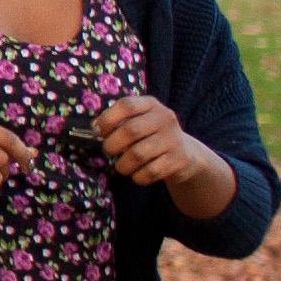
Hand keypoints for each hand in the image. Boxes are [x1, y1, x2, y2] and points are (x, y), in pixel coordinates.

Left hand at [93, 92, 232, 199]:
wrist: (186, 154)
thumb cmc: (151, 135)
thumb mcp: (139, 121)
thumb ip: (118, 121)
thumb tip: (94, 127)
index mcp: (151, 104)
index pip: (126, 105)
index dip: (108, 119)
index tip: (99, 131)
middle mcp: (165, 118)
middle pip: (130, 131)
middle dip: (112, 145)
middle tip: (109, 151)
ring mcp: (173, 139)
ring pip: (138, 154)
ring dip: (123, 164)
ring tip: (121, 166)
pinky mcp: (179, 160)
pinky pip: (150, 171)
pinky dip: (138, 177)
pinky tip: (137, 175)